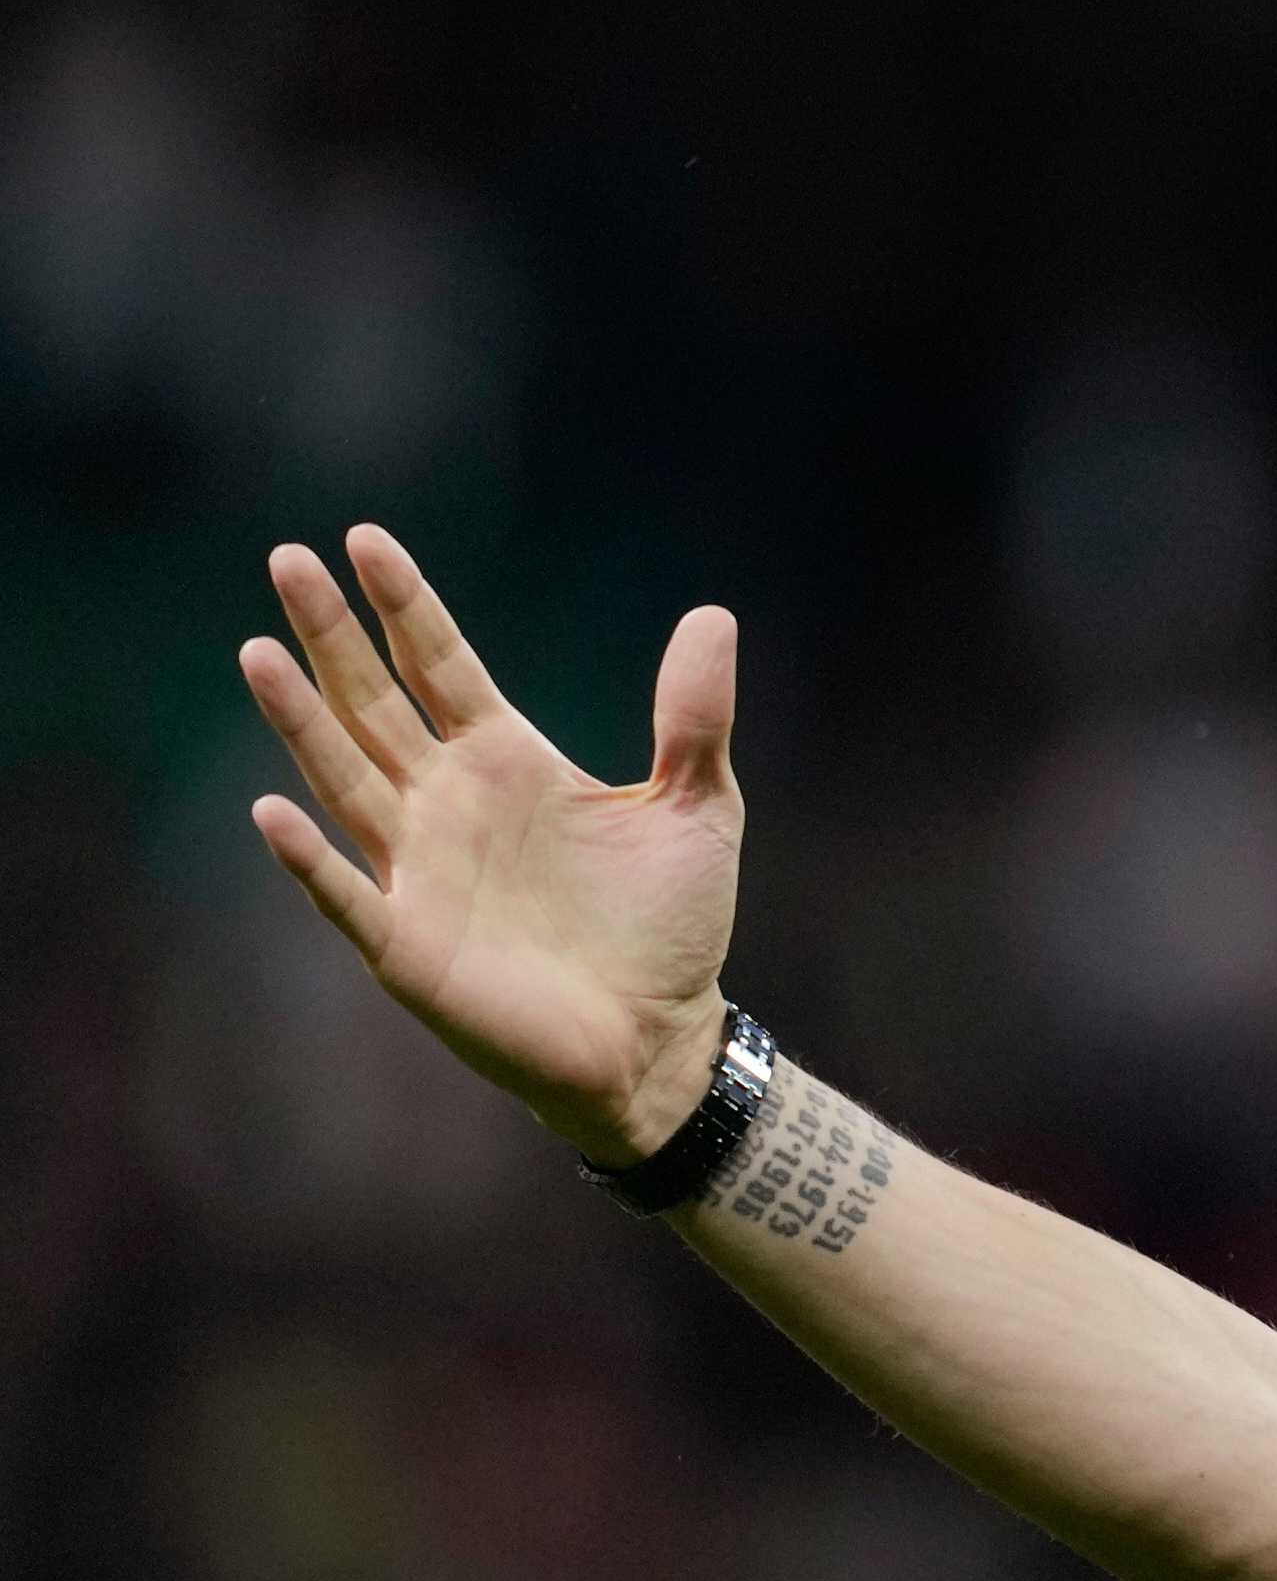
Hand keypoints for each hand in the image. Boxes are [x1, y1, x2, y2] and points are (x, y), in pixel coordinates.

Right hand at [237, 525, 746, 1163]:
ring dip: (300, 720)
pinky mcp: (409, 945)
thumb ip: (694, 716)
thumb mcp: (696, 807)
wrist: (661, 1040)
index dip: (405, 605)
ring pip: (344, 778)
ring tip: (259, 651)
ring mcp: (420, 870)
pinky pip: (346, 895)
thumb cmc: (670, 927)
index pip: (441, 665)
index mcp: (508, 760)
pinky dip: (310, 858)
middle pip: (374, 702)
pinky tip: (272, 812)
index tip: (365, 539)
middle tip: (288, 558)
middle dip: (332, 635)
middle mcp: (448, 803)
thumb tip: (713, 615)